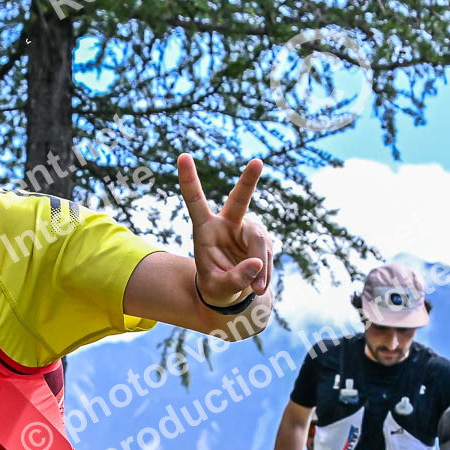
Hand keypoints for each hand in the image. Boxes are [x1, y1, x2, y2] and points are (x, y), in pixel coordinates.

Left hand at [177, 153, 273, 309]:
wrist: (233, 292)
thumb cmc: (217, 287)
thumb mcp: (219, 288)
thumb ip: (235, 279)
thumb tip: (256, 263)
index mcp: (205, 229)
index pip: (195, 201)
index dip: (189, 180)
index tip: (182, 156)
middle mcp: (227, 223)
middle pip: (239, 200)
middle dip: (248, 181)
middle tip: (257, 162)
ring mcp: (247, 228)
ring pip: (260, 242)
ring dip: (261, 267)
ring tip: (256, 288)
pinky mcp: (262, 238)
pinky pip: (268, 254)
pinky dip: (266, 273)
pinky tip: (259, 285)